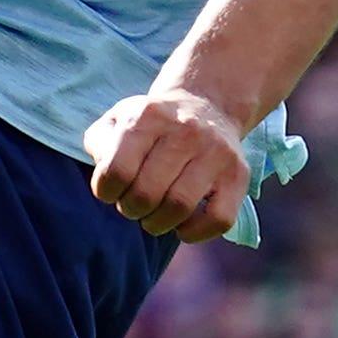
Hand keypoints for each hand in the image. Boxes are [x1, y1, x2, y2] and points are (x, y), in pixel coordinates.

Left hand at [80, 84, 253, 239]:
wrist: (208, 105)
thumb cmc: (152, 126)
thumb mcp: (118, 119)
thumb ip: (100, 144)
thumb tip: (108, 177)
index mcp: (149, 117)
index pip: (116, 171)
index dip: (106, 192)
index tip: (111, 191)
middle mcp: (186, 131)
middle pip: (147, 194)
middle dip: (130, 209)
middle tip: (133, 205)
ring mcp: (216, 153)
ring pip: (179, 208)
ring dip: (157, 224)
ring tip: (153, 216)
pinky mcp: (238, 175)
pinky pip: (218, 219)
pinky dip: (194, 232)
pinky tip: (182, 225)